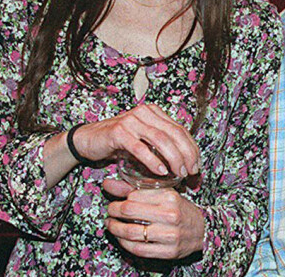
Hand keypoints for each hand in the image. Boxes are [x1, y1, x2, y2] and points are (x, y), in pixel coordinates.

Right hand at [70, 104, 199, 178]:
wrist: (88, 139)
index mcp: (154, 112)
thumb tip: (185, 161)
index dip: (191, 147)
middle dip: (186, 153)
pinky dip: (152, 160)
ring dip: (173, 158)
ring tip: (179, 173)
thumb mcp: (143, 140)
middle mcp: (145, 112)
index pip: (180, 129)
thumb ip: (161, 145)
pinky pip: (140, 148)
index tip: (197, 164)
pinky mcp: (118, 132)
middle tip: (191, 171)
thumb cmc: (119, 142)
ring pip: (160, 139)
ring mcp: (131, 120)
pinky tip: (161, 171)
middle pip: (173, 133)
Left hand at [103, 178, 204, 258]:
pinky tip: (122, 239)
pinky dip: (125, 244)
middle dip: (113, 212)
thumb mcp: (163, 193)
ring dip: (115, 229)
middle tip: (109, 212)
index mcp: (169, 196)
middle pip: (130, 212)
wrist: (202, 229)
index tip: (115, 201)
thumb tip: (107, 183)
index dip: (119, 199)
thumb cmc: (180, 209)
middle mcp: (170, 214)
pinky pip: (138, 249)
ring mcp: (169, 234)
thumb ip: (135, 189)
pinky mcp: (168, 251)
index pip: (134, 195)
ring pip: (131, 232)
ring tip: (111, 225)